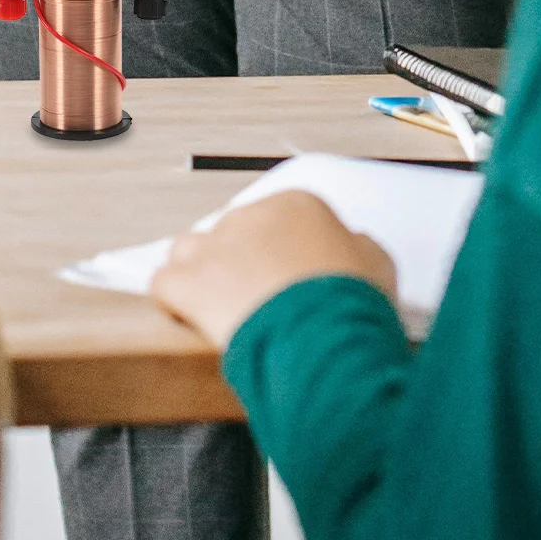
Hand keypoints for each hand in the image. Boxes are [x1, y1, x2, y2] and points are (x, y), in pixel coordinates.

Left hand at [151, 192, 396, 349]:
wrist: (323, 333)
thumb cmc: (350, 301)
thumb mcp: (377, 265)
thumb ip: (358, 248)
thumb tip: (353, 247)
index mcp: (296, 206)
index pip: (278, 219)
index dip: (280, 252)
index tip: (287, 276)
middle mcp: (251, 218)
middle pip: (233, 234)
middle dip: (240, 263)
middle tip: (257, 298)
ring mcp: (216, 247)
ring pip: (190, 250)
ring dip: (200, 274)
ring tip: (218, 308)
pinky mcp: (189, 281)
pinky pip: (164, 283)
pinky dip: (172, 301)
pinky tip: (187, 318)